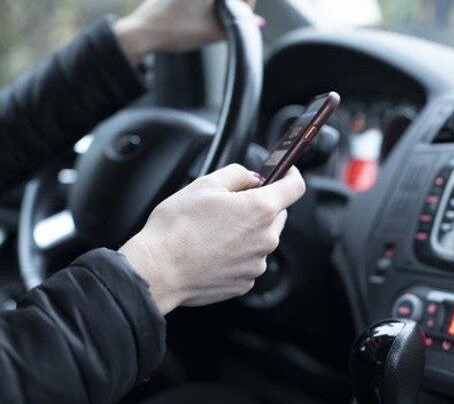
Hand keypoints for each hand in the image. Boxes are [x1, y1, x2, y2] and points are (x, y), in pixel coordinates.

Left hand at [113, 0, 255, 65]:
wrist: (142, 32)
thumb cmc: (172, 30)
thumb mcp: (211, 32)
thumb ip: (237, 27)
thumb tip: (257, 23)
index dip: (247, 0)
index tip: (245, 14)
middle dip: (233, 0)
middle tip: (231, 17)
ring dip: (219, 0)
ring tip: (213, 18)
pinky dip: (205, 1)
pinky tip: (198, 16)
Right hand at [119, 164, 305, 314]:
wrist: (158, 271)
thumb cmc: (176, 228)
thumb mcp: (204, 184)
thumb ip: (237, 174)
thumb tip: (252, 178)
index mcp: (260, 209)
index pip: (295, 187)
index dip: (291, 175)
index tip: (285, 172)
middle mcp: (266, 239)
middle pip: (278, 214)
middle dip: (261, 205)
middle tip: (231, 204)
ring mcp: (257, 263)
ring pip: (263, 238)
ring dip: (248, 231)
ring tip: (215, 230)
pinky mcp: (246, 282)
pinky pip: (250, 260)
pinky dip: (238, 253)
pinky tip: (213, 250)